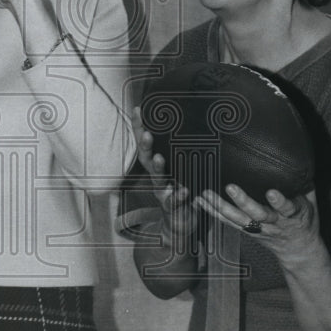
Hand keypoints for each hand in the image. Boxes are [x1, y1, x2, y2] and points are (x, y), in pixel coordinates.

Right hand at [133, 107, 196, 238]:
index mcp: (157, 163)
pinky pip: (174, 201)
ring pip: (157, 178)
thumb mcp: (180, 166)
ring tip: (159, 158)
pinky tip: (182, 191)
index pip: (146, 142)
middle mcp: (157, 175)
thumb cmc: (181, 187)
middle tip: (147, 134)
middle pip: (146, 158)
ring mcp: (163, 191)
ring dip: (158, 168)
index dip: (140, 127)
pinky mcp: (173, 206)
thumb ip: (182, 149)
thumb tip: (192, 120)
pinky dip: (177, 196)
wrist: (181, 220)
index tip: (138, 110)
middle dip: (145, 145)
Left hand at [196, 184, 319, 266]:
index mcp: (293, 215)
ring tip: (206, 194)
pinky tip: (200, 202)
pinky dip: (213, 212)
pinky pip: (228, 223)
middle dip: (244, 202)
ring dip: (221, 207)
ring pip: (239, 220)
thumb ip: (304, 183)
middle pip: (258, 214)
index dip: (279, 201)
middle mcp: (274, 223)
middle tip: (231, 187)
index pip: (287, 208)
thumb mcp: (311, 202)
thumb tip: (299, 158)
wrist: (299, 250)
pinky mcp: (247, 231)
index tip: (271, 192)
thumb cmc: (305, 220)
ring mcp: (259, 229)